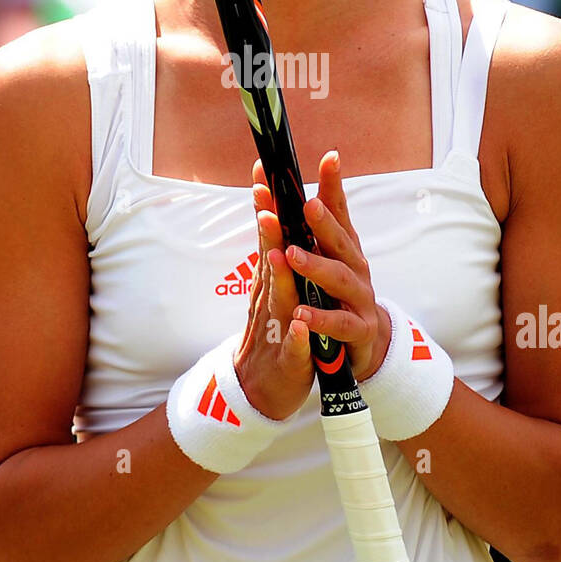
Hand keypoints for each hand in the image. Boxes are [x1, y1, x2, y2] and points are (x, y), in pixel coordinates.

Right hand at [233, 169, 314, 420]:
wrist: (263, 389)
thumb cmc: (275, 332)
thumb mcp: (277, 289)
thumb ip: (276, 253)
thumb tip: (273, 212)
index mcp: (273, 280)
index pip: (270, 237)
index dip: (267, 206)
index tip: (262, 172)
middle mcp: (271, 298)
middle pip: (269, 260)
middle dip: (268, 230)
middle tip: (265, 199)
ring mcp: (277, 328)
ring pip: (278, 299)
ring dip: (278, 276)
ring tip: (279, 252)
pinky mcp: (288, 360)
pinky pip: (293, 348)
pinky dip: (295, 336)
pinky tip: (298, 326)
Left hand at [260, 150, 391, 386]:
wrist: (365, 341)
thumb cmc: (340, 291)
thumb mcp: (329, 255)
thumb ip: (315, 223)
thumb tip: (297, 181)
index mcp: (344, 248)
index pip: (340, 211)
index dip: (334, 185)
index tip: (330, 158)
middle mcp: (355, 268)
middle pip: (341, 242)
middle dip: (325, 223)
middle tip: (307, 205)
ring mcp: (360, 298)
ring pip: (340, 280)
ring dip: (316, 267)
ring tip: (291, 255)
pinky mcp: (359, 330)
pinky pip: (340, 324)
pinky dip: (320, 319)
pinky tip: (301, 314)